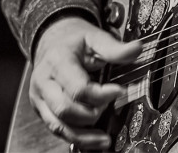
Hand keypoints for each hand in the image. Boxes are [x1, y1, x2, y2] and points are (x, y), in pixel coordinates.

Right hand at [30, 15, 141, 149]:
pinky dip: (77, 138)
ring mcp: (39, 97)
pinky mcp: (41, 109)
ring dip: (84, 135)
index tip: (120, 91)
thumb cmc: (73, 40)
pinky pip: (57, 130)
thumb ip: (115, 48)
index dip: (101, 95)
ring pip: (58, 125)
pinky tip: (95, 140)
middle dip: (91, 113)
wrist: (51, 39)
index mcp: (57, 61)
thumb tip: (137, 49)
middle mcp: (43, 81)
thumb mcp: (94, 37)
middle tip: (109, 105)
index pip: (77, 88)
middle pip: (65, 109)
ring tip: (106, 138)